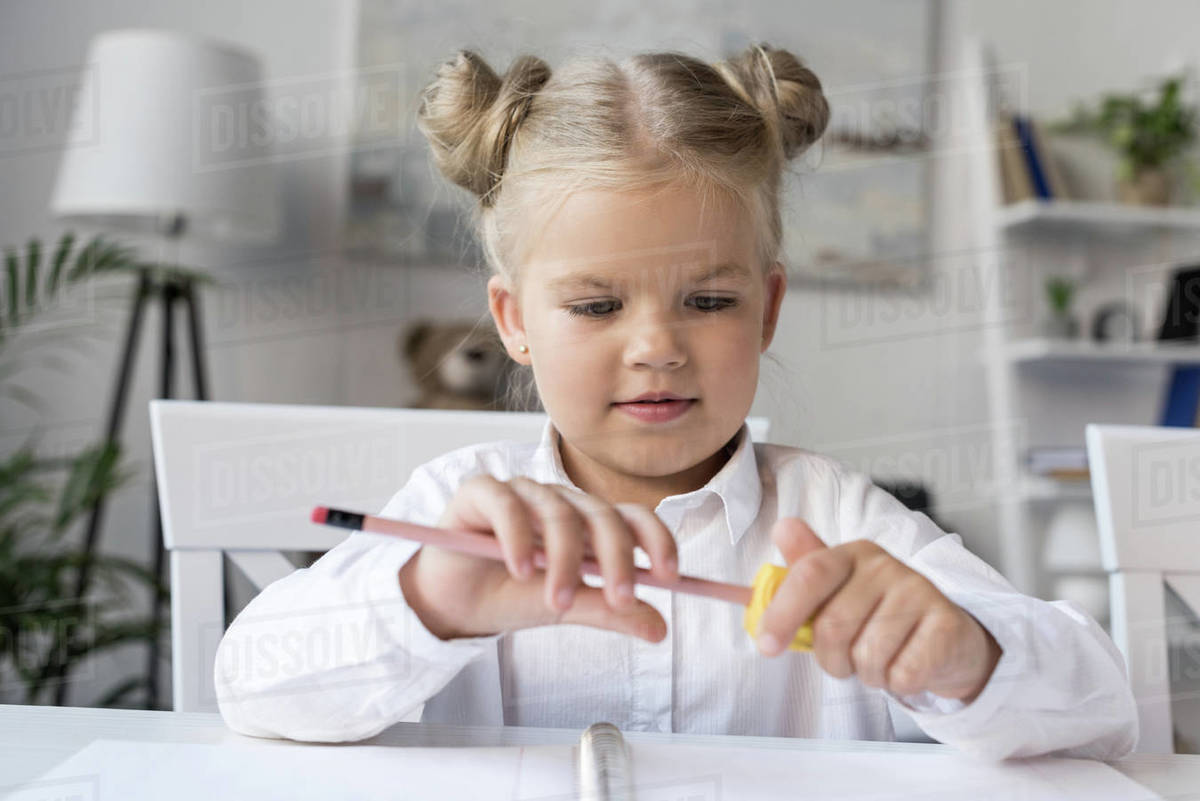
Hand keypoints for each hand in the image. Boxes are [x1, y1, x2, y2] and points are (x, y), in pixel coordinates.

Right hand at [398, 475, 678, 642]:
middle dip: (616, 558)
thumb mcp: (566, 607)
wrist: (452, 605)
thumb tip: (661, 628)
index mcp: (588, 523)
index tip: (670, 576)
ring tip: (559, 600)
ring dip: (564, 558)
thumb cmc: (511, 596)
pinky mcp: (482, 492)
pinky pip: (507, 503)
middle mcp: (561, 501)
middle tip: (620, 599)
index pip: (633, 518)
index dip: (656, 540)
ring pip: (558, 511)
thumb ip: (609, 611)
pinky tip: (520, 569)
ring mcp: (523, 493)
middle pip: (601, 515)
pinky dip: (517, 536)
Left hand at [756, 518, 1001, 703]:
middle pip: (833, 626)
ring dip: (867, 673)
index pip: (810, 574)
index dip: (782, 612)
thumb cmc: (879, 617)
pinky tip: (907, 666)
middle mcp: (886, 566)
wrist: (946, 639)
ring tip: (881, 660)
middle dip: (831, 659)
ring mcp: (920, 591)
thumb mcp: (838, 594)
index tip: (767, 646)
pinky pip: (903, 674)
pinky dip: (897, 683)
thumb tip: (773, 539)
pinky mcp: (947, 624)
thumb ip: (802, 577)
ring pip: (867, 656)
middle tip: (846, 659)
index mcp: (853, 554)